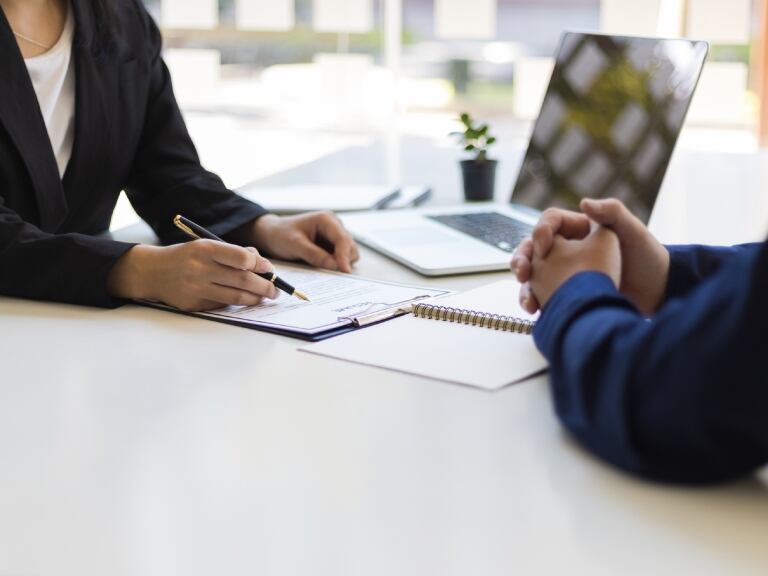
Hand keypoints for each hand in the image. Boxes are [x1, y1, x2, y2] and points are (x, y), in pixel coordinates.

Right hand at [107, 241, 278, 310]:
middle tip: (275, 290)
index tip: (270, 269)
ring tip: (265, 297)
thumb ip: (233, 252)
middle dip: (265, 286)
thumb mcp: (206, 245)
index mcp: (206, 249)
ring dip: (256, 298)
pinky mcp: (194, 304)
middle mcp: (200, 269)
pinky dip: (237, 303)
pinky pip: (223, 305)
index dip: (261, 265)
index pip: (242, 258)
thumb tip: (261, 263)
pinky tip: (245, 300)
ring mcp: (196, 288)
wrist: (152, 272)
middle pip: (243, 280)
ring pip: (236, 297)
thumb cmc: (186, 257)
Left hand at [245, 212, 359, 272]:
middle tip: (329, 272)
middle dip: (343, 260)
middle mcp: (334, 226)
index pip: (343, 239)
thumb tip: (334, 265)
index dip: (345, 256)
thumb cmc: (280, 234)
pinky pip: (341, 258)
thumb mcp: (294, 244)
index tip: (344, 271)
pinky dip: (336, 264)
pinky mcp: (331, 246)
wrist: (272, 234)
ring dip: (340, 263)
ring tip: (322, 266)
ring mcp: (334, 236)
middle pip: (350, 247)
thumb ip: (314, 254)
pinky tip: (323, 266)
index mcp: (327, 220)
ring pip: (348, 254)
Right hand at [512, 199, 669, 314]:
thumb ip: (612, 212)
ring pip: (534, 274)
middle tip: (522, 272)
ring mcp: (565, 272)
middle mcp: (569, 249)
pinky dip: (535, 301)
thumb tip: (584, 203)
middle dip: (521, 259)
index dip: (541, 231)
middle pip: (533, 248)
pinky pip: (543, 294)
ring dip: (524, 286)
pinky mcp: (566, 293)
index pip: (550, 222)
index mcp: (581, 229)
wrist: (658, 293)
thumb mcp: (633, 231)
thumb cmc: (649, 259)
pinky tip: (535, 310)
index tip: (543, 247)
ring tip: (527, 301)